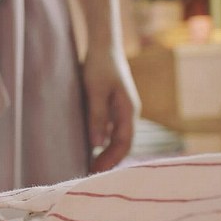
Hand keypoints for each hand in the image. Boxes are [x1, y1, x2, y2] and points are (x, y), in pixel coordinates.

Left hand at [82, 47, 140, 172]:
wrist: (103, 45)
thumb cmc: (99, 65)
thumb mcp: (95, 90)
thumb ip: (97, 116)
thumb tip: (97, 144)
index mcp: (129, 110)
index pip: (124, 143)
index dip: (111, 160)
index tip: (96, 171)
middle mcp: (128, 112)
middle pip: (122, 144)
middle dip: (109, 161)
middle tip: (91, 174)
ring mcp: (122, 109)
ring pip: (117, 138)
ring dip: (106, 152)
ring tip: (91, 165)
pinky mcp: (113, 106)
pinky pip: (111, 129)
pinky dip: (103, 141)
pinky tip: (91, 147)